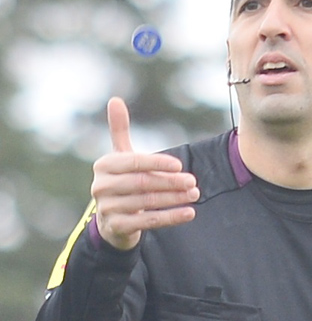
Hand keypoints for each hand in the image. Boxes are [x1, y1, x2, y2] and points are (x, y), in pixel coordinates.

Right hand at [91, 97, 199, 250]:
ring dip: (175, 198)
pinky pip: (149, 221)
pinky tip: (190, 212)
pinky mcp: (117, 227)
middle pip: (143, 183)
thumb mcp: (120, 156)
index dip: (158, 163)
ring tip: (195, 194)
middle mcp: (101, 186)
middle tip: (193, 182)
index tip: (179, 166)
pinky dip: (171, 216)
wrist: (112, 220)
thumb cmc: (122, 181)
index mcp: (105, 165)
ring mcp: (107, 208)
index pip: (135, 162)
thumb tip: (115, 99)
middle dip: (171, 182)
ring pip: (148, 202)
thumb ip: (119, 130)